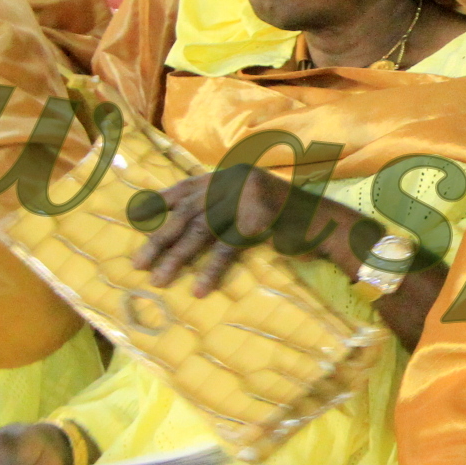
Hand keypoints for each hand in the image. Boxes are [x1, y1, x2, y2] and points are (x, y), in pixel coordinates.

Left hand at [133, 165, 301, 296]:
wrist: (327, 225)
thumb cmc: (289, 221)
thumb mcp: (251, 205)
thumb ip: (223, 207)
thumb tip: (185, 226)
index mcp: (230, 175)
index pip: (187, 186)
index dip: (161, 201)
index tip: (138, 216)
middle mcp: (234, 181)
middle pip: (188, 212)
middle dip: (160, 239)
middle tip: (138, 263)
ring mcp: (246, 198)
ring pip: (202, 230)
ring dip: (177, 258)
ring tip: (159, 279)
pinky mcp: (258, 220)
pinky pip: (228, 248)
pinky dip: (211, 270)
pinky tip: (200, 289)